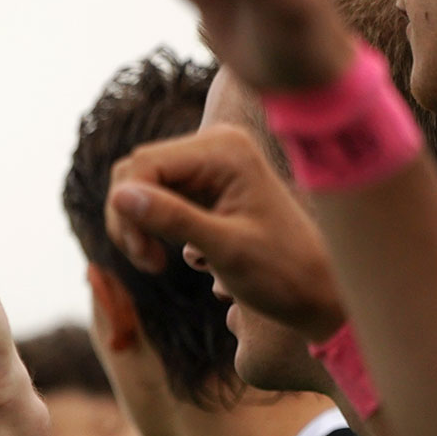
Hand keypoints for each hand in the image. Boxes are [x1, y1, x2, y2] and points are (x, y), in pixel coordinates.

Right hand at [106, 125, 345, 339]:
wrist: (318, 289)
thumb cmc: (282, 271)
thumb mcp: (225, 249)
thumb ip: (172, 219)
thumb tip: (118, 196)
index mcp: (224, 151)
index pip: (143, 165)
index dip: (128, 210)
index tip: (143, 257)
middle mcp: (215, 146)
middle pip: (136, 171)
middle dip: (129, 218)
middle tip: (149, 262)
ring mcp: (208, 163)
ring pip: (139, 185)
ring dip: (136, 225)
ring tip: (156, 262)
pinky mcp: (204, 183)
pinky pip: (155, 196)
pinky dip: (150, 226)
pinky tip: (169, 254)